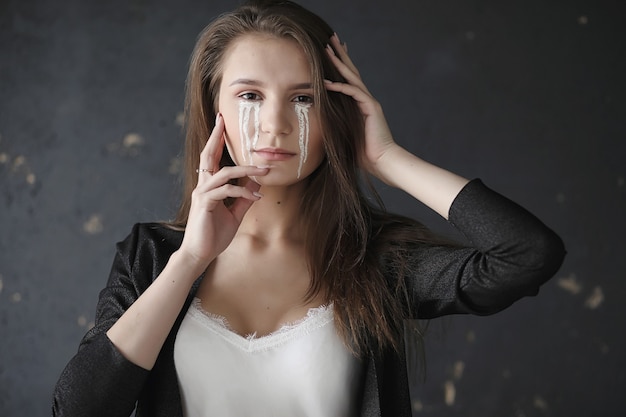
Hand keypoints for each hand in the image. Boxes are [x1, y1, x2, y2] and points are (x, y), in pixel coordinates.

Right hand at [177, 114, 268, 269]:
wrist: (201, 254)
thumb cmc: (214, 234)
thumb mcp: (235, 213)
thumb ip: (244, 197)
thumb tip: (255, 183)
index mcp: (209, 186)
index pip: (212, 158)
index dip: (217, 141)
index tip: (222, 125)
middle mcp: (203, 186)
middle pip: (207, 155)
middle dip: (216, 137)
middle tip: (222, 120)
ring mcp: (203, 194)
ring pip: (224, 172)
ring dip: (246, 169)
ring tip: (264, 170)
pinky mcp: (205, 204)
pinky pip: (226, 191)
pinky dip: (243, 191)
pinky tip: (255, 195)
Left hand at [324, 33, 398, 176]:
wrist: (382, 161)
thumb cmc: (363, 153)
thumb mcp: (343, 135)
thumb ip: (334, 125)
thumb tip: (317, 124)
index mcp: (360, 105)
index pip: (349, 80)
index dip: (340, 65)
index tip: (331, 52)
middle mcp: (365, 99)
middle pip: (351, 71)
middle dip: (340, 55)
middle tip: (331, 38)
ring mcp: (369, 102)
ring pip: (352, 77)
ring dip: (339, 63)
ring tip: (328, 48)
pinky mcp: (371, 108)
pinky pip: (353, 93)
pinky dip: (340, 87)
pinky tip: (327, 82)